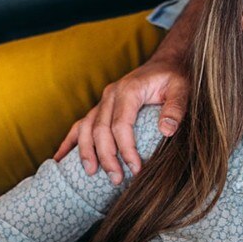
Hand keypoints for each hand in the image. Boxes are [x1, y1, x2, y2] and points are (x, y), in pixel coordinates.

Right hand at [53, 57, 188, 184]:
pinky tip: (60, 159)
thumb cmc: (174, 77)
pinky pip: (80, 125)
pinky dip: (69, 142)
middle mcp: (111, 95)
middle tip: (116, 179)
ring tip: (91, 173)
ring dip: (86, 152)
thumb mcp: (182, 88)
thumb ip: (176, 108)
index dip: (126, 149)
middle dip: (106, 157)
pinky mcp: (101, 107)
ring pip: (86, 128)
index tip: (136, 168)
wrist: (165, 63)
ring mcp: (103, 101)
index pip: (121, 125)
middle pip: (100, 130)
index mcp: (129, 90)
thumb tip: (167, 131)